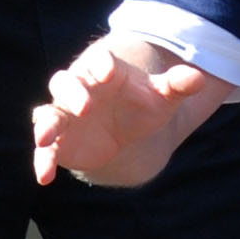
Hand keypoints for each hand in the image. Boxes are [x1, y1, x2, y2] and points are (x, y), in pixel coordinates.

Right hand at [31, 39, 219, 187]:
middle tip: (86, 108)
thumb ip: (177, 86)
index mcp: (104, 72)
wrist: (124, 132)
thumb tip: (198, 78)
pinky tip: (44, 178)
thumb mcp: (163, 97)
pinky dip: (42, 160)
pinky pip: (45, 149)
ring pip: (48, 113)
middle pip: (65, 83)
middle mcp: (79, 90)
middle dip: (72, 93)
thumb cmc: (142, 106)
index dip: (100, 63)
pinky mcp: (58, 141)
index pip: (98, 61)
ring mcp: (65, 115)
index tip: (108, 70)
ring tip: (45, 137)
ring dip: (46, 124)